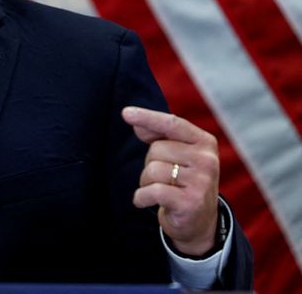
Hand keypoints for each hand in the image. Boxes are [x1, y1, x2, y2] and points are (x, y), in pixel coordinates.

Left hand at [122, 106, 218, 255]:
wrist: (198, 221)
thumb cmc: (181, 180)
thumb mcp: (175, 154)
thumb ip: (157, 135)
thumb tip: (135, 120)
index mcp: (204, 142)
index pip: (172, 124)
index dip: (148, 117)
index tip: (126, 112)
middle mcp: (207, 160)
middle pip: (157, 149)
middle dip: (150, 163)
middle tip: (163, 177)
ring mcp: (201, 182)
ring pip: (152, 170)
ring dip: (146, 182)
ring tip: (159, 190)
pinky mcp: (191, 202)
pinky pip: (152, 191)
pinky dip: (141, 197)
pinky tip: (145, 201)